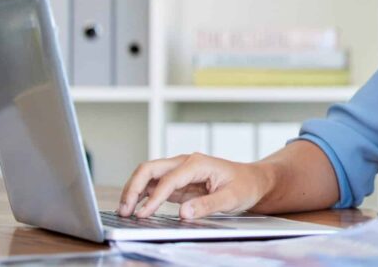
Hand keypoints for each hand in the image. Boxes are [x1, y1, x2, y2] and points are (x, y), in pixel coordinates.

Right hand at [117, 152, 274, 219]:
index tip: (143, 214)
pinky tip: (136, 208)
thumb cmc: (245, 186)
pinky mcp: (178, 182)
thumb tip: (184, 212)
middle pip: (150, 169)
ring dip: (133, 190)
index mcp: (197, 163)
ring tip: (125, 211)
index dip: (154, 198)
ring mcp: (180, 171)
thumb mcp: (231, 198)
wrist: (253, 181)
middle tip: (124, 210)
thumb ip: (208, 205)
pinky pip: (154, 185)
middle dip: (133, 187)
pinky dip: (142, 195)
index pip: (168, 179)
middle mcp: (185, 163)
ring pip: (148, 175)